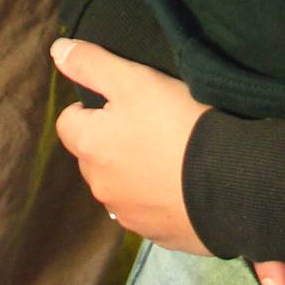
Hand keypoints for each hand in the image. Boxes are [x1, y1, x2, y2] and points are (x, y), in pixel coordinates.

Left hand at [50, 39, 211, 253]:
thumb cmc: (175, 124)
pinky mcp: (157, 234)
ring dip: (134, 173)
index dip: (91, 108)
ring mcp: (128, 215)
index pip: (68, 122)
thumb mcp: (133, 80)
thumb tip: (56, 50)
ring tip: (169, 157)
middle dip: (112, 142)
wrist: (228, 183)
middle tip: (149, 126)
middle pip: (94, 156)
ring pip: (120, 187)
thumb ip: (92, 64)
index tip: (120, 103)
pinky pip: (149, 212)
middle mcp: (100, 186)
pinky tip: (183, 186)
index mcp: (89, 147)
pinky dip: (158, 199)